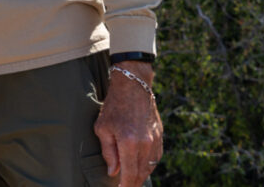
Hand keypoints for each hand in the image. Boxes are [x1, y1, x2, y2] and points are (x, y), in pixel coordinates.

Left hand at [94, 61, 162, 185]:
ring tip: (131, 179)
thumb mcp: (103, 128)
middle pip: (141, 174)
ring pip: (150, 167)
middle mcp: (145, 144)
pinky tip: (140, 166)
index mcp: (129, 143)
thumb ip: (109, 153)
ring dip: (141, 175)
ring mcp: (155, 140)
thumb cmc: (114, 106)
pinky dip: (148, 165)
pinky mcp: (160, 135)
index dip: (125, 186)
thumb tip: (114, 172)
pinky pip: (155, 157)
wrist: (133, 86)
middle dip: (132, 183)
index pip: (129, 174)